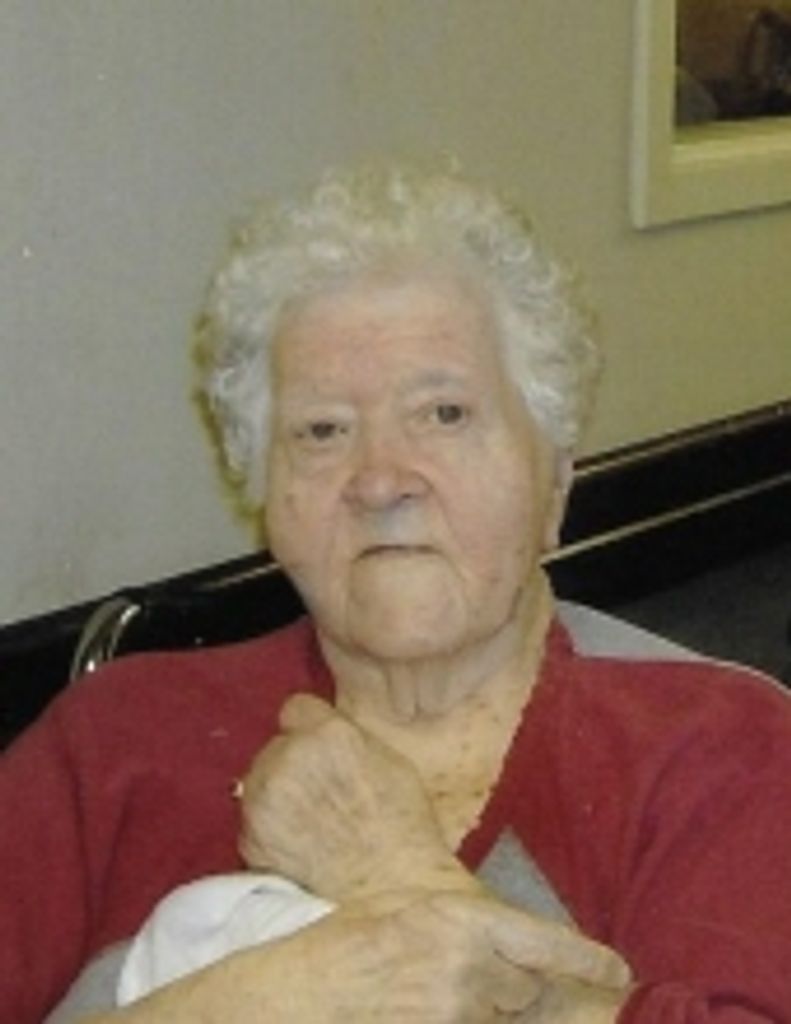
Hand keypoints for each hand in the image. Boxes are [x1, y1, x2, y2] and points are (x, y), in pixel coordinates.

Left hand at [238, 694, 474, 900]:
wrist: (390, 892)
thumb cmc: (403, 827)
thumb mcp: (387, 760)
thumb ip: (346, 737)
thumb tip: (324, 734)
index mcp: (328, 733)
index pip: (297, 708)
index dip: (311, 729)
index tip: (322, 749)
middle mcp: (287, 757)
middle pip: (277, 745)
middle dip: (294, 763)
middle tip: (321, 794)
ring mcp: (262, 799)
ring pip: (259, 781)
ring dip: (277, 795)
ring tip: (310, 825)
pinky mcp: (248, 837)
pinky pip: (252, 820)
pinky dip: (268, 830)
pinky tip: (297, 848)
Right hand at [259, 889, 630, 1021]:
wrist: (312, 989)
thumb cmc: (355, 937)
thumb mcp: (413, 907)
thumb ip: (467, 924)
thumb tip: (510, 940)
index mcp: (466, 921)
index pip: (548, 943)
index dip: (590, 961)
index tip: (621, 972)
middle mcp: (472, 967)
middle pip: (529, 987)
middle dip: (518, 984)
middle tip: (482, 975)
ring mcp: (459, 1012)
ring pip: (506, 1017)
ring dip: (493, 1009)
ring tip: (446, 992)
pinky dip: (473, 1023)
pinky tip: (439, 1007)